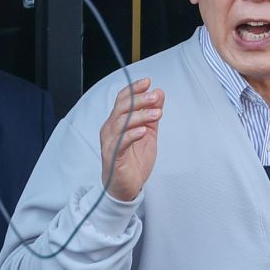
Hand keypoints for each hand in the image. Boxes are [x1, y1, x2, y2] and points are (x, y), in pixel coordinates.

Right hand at [100, 78, 164, 201]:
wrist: (125, 187)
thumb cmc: (133, 161)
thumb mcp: (148, 133)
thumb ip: (152, 115)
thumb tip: (159, 94)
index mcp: (117, 121)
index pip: (122, 99)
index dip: (134, 89)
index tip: (148, 82)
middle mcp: (111, 129)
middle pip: (122, 107)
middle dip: (139, 99)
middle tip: (155, 96)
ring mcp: (111, 142)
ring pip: (122, 122)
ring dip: (140, 115)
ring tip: (156, 114)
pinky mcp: (113, 156)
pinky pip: (121, 142)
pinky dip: (132, 134)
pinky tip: (143, 131)